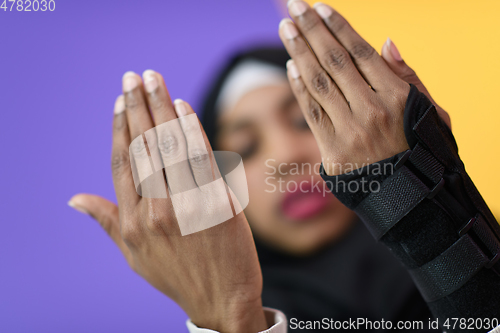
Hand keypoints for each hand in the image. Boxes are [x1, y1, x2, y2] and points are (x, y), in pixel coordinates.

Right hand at [68, 70, 266, 331]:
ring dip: (162, 108)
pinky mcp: (217, 205)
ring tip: (156, 80)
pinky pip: (202, 160)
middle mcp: (156, 210)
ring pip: (171, 147)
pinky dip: (192, 131)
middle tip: (135, 76)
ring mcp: (188, 207)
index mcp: (133, 220)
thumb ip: (107, 221)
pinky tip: (184, 108)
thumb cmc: (176, 273)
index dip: (121, 127)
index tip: (121, 100)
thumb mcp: (133, 254)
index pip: (123, 161)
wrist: (221, 298)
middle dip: (139, 106)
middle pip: (144, 147)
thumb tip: (73, 199)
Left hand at [279, 1, 449, 175]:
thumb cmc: (420, 150)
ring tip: (285, 28)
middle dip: (312, 30)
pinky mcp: (334, 150)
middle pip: (335, 61)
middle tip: (294, 6)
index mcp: (398, 96)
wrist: (410, 198)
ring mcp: (351, 130)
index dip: (338, 28)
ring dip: (299, 52)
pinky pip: (312, 112)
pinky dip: (300, 87)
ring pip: (319, 82)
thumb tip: (386, 42)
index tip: (320, 8)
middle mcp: (373, 109)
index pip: (361, 53)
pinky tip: (291, 66)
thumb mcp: (429, 111)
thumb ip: (407, 76)